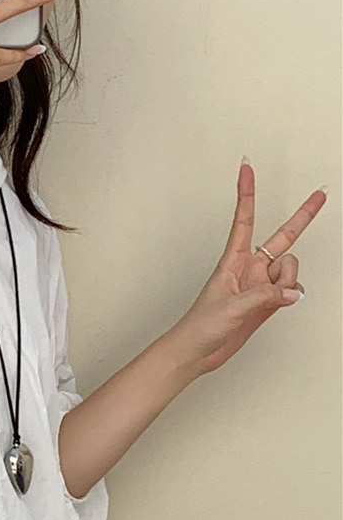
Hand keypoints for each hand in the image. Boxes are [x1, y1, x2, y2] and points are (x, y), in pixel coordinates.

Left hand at [171, 160, 327, 376]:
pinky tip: (279, 304)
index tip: (247, 167)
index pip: (244, 219)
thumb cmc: (200, 326)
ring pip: (291, 270)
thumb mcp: (230, 308)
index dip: (246, 193)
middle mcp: (250, 267)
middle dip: (303, 216)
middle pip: (283, 236)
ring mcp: (260, 283)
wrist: (198, 352)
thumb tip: (291, 292)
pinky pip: (291, 290)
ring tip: (267, 298)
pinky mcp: (267, 301)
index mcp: (233, 260)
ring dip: (286, 283)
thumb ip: (262, 297)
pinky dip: (290, 296)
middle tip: (321, 192)